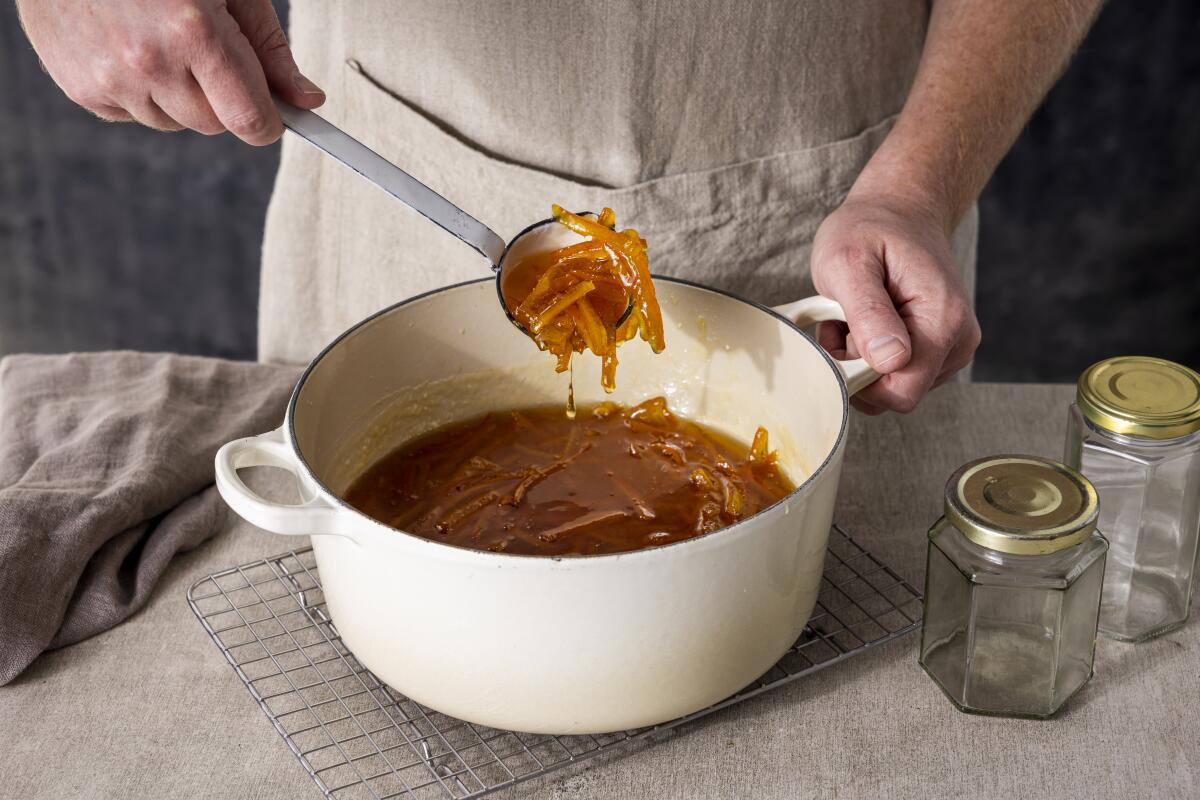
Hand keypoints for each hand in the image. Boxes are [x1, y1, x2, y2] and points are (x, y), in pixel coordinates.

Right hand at [16, 0, 324, 144]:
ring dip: (180, 95)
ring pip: (173, 123)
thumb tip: (306, 100)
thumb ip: (269, 47)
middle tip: (207, 52)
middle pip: (214, 125)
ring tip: (161, 39)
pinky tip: (130, 46)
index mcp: (194, 32)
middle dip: (223, 99)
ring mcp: (110, 78)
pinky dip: (140, 92)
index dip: (270, 122)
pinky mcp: (81, 88)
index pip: (250, 119)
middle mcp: (150, 62)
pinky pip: (133, 115)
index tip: (277, 115)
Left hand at [810, 193, 979, 414]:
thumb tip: (889, 361)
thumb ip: (868, 313)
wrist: (899, 210)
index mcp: (943, 320)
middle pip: (897, 393)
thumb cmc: (870, 230)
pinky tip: (863, 323)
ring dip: (860, 360)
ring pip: (893, 385)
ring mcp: (952, 348)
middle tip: (839, 322)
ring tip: (852, 316)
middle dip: (857, 367)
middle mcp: (958, 341)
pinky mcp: (938, 350)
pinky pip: (896, 374)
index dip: (859, 381)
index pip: (903, 392)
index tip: (836, 341)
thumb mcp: (850, 262)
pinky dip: (869, 355)